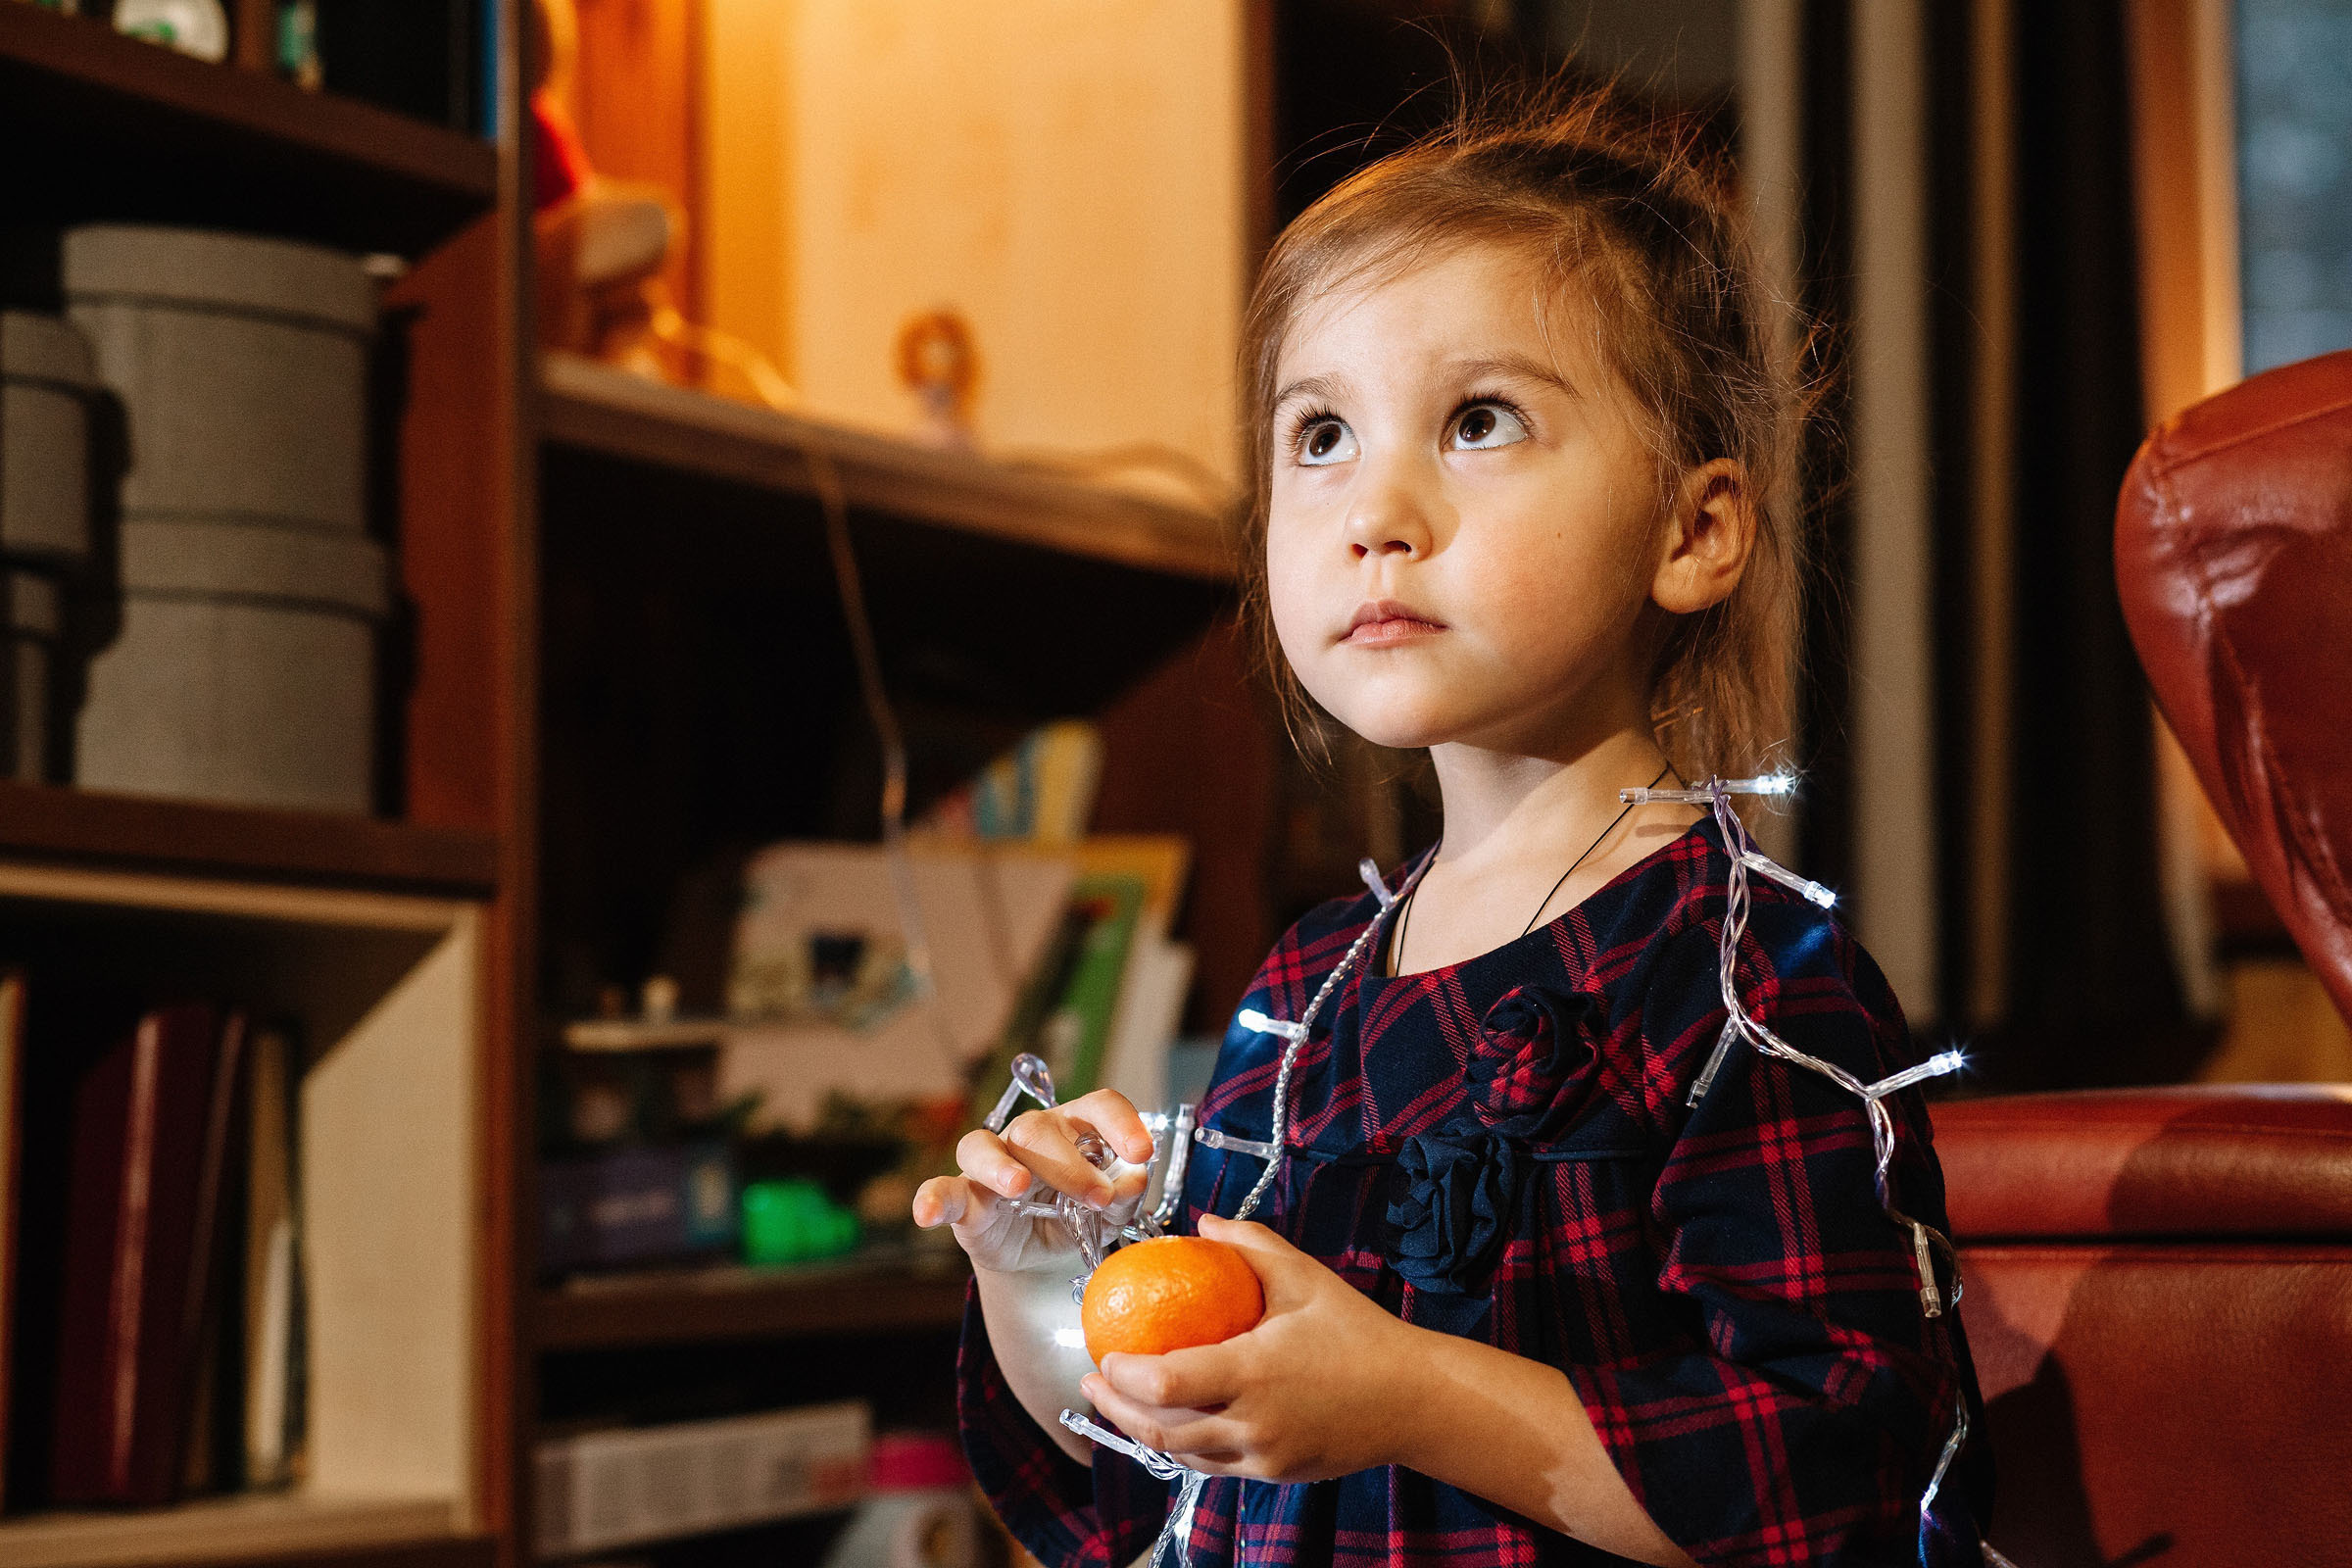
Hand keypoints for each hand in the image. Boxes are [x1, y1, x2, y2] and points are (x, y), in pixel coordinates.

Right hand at [912, 1089, 1156, 1276]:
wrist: (1039, 1259)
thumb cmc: (1076, 1218)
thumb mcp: (1108, 1214)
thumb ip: (1123, 1196)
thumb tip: (1134, 1179)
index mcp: (1074, 1129)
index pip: (1097, 1105)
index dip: (1121, 1122)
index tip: (1143, 1152)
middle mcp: (1029, 1137)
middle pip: (1040, 1130)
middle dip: (1072, 1165)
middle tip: (1098, 1198)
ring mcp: (990, 1164)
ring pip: (981, 1145)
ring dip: (1001, 1165)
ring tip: (1019, 1187)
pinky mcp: (963, 1198)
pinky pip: (941, 1188)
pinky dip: (932, 1198)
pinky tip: (927, 1214)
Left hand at [1079, 1214, 1416, 1481]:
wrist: (1413, 1400)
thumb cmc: (1359, 1334)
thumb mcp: (1305, 1278)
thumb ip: (1249, 1246)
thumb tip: (1201, 1225)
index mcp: (1254, 1373)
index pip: (1168, 1384)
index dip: (1124, 1376)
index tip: (1104, 1352)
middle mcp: (1253, 1423)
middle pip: (1162, 1429)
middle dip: (1116, 1409)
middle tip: (1093, 1380)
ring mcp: (1263, 1456)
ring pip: (1183, 1454)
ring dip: (1142, 1430)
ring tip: (1120, 1402)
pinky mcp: (1273, 1473)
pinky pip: (1213, 1464)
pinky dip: (1183, 1444)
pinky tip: (1170, 1420)